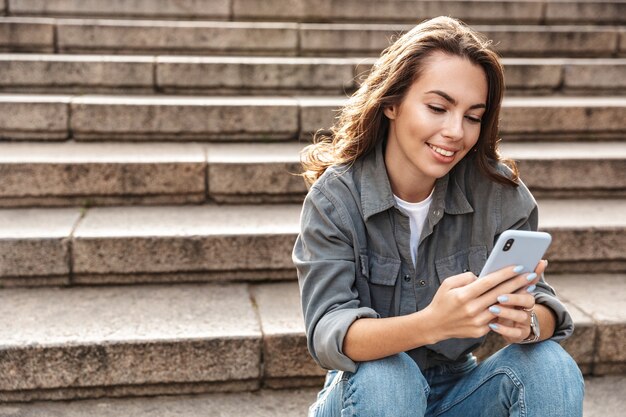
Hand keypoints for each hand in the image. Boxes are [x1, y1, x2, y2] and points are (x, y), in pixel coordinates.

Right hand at [423, 262, 544, 343]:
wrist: (434, 325)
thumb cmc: (442, 300)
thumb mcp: (448, 284)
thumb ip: (466, 277)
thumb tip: (484, 276)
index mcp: (463, 295)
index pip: (488, 282)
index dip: (504, 274)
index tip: (518, 266)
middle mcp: (471, 309)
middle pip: (499, 294)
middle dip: (517, 283)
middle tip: (531, 275)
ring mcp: (476, 322)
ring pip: (501, 308)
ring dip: (517, 297)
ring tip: (529, 288)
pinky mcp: (480, 331)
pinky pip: (496, 319)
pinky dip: (507, 310)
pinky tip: (517, 303)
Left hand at [487, 260, 547, 343]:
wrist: (505, 328)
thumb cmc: (498, 303)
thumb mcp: (499, 289)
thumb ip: (499, 278)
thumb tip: (501, 265)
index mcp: (522, 292)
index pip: (529, 281)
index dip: (528, 275)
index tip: (519, 270)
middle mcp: (526, 306)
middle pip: (528, 299)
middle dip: (515, 296)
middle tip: (500, 295)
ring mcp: (524, 321)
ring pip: (521, 316)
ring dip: (507, 312)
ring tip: (492, 308)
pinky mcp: (519, 334)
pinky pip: (515, 333)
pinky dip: (504, 328)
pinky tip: (492, 324)